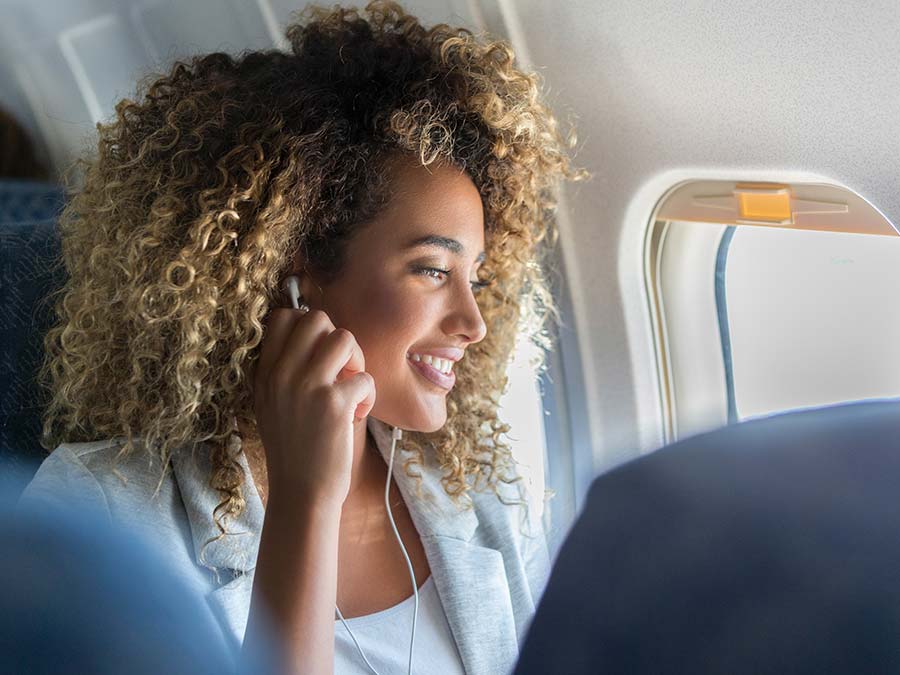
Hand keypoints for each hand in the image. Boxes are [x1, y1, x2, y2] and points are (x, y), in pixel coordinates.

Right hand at [247, 308, 375, 508]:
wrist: (301, 494)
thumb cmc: (294, 450)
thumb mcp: (272, 405)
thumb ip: (286, 371)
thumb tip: (317, 336)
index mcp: (266, 373)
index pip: (282, 317)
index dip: (308, 325)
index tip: (320, 353)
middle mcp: (283, 374)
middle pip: (316, 318)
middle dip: (337, 340)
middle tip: (341, 371)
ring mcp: (308, 387)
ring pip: (344, 338)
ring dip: (357, 361)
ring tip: (352, 388)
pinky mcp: (335, 404)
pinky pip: (365, 378)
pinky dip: (369, 396)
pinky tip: (357, 415)